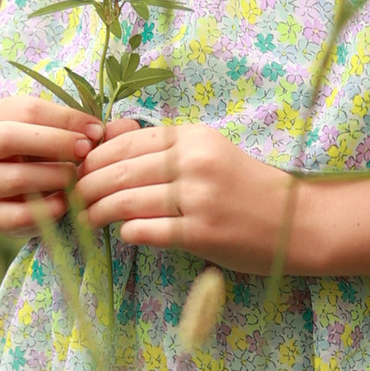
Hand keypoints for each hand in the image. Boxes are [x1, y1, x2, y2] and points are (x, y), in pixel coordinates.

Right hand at [0, 89, 101, 236]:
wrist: (16, 182)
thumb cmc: (43, 146)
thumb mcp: (53, 127)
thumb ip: (78, 126)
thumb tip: (105, 130)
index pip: (29, 111)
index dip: (66, 119)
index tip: (96, 130)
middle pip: (9, 138)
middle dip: (55, 143)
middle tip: (86, 150)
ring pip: (16, 178)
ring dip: (55, 176)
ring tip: (76, 175)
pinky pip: (18, 216)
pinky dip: (47, 210)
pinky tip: (65, 201)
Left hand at [73, 117, 296, 271]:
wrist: (296, 222)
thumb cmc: (247, 188)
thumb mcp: (209, 154)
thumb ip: (165, 149)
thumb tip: (107, 142)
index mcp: (194, 137)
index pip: (127, 142)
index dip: (95, 157)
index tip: (79, 171)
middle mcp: (195, 162)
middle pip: (120, 170)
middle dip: (87, 186)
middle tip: (73, 198)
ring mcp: (198, 198)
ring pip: (127, 200)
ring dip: (98, 211)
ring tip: (87, 219)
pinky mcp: (201, 233)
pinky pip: (146, 230)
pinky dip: (127, 231)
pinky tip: (124, 233)